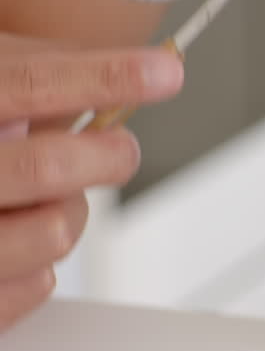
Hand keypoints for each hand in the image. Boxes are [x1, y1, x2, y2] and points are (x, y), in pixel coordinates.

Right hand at [0, 38, 183, 330]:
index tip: (164, 71)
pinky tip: (12, 240)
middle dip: (105, 157)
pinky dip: (39, 265)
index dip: (103, 76)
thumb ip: (32, 68)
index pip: (26, 83)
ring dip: (68, 214)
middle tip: (120, 150)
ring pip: (54, 233)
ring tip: (42, 200)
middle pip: (46, 167)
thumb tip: (125, 63)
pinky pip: (36, 286)